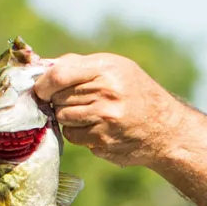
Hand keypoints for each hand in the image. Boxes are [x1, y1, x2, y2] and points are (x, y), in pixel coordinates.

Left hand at [34, 53, 191, 167]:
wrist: (165, 128)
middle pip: (57, 97)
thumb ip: (79, 65)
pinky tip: (94, 127)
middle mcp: (106, 93)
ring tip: (87, 112)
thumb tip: (41, 67)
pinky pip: (72, 135)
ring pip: (62, 117)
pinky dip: (77, 132)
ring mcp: (105, 119)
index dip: (44, 83)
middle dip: (58, 99)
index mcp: (107, 69)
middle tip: (72, 100)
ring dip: (67, 116)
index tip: (42, 88)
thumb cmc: (135, 92)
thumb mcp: (115, 67)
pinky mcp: (103, 140)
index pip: (59, 75)